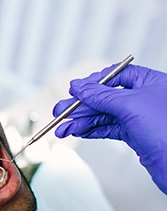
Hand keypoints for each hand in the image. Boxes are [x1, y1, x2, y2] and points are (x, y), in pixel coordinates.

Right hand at [53, 64, 166, 193]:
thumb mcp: (130, 105)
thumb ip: (101, 95)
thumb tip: (79, 87)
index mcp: (150, 82)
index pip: (116, 75)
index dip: (94, 82)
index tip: (75, 91)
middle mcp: (145, 98)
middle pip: (105, 97)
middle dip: (80, 107)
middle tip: (60, 113)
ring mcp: (139, 118)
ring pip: (103, 115)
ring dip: (81, 122)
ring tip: (63, 129)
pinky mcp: (135, 135)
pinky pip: (107, 129)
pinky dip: (90, 131)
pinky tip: (77, 132)